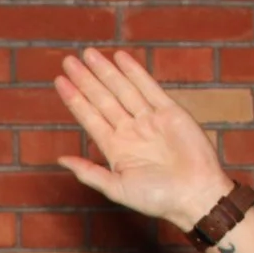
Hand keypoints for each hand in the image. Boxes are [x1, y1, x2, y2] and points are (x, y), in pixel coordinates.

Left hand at [53, 48, 233, 233]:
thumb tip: (60, 160)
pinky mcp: (170, 112)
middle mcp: (130, 130)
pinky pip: (149, 87)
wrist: (194, 195)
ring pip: (122, 89)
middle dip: (86, 79)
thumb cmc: (157, 198)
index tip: (59, 81)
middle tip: (68, 61)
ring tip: (88, 54)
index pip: (89, 117)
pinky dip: (135, 72)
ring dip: (106, 71)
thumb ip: (88, 172)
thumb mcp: (117, 188)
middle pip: (102, 99)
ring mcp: (149, 120)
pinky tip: (120, 58)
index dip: (75, 99)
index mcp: (115, 148)